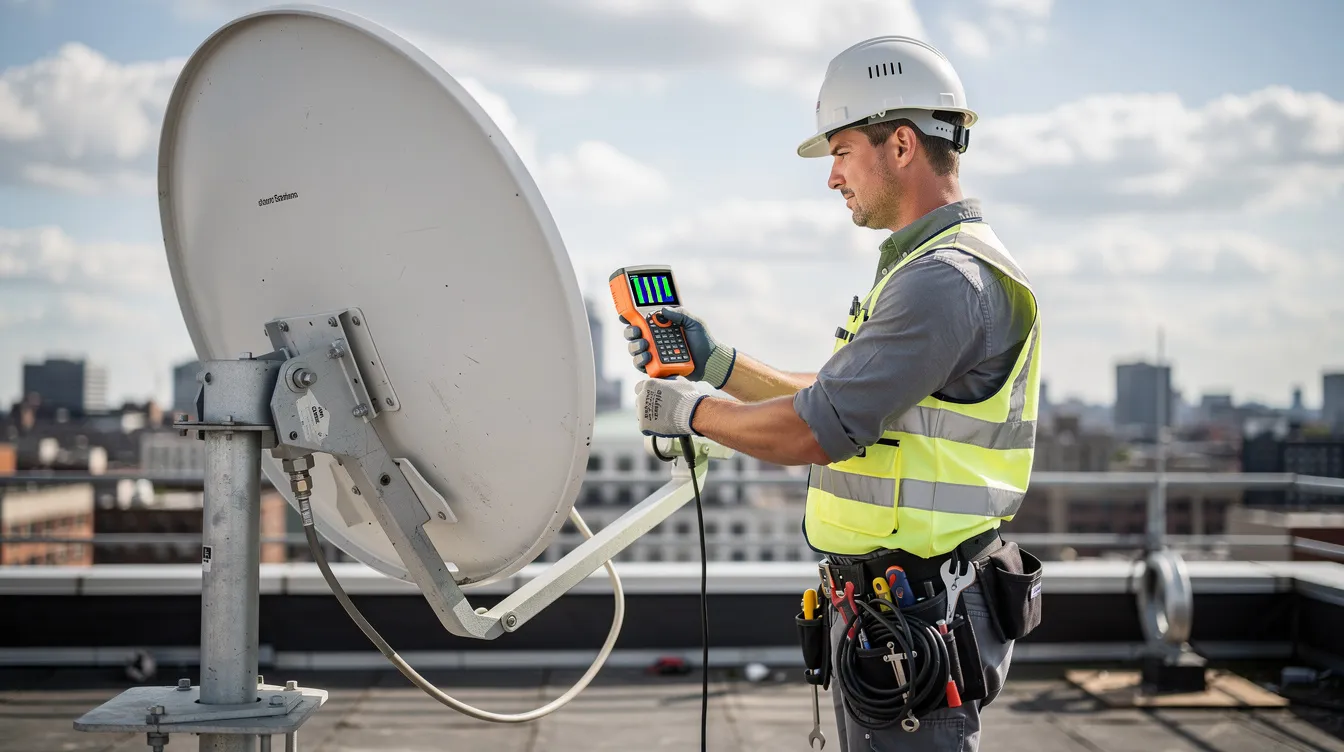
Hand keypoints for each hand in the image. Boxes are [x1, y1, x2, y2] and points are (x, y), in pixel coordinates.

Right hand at [619, 307, 736, 387]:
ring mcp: (654, 354)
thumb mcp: (693, 323)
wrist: (710, 362)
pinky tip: (648, 358)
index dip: (629, 317)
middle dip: (630, 333)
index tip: (624, 316)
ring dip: (635, 347)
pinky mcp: (656, 367)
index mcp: (660, 327)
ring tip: (645, 346)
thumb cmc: (703, 341)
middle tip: (638, 332)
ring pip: (634, 350)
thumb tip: (662, 310)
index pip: (641, 320)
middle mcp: (654, 340)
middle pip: (633, 335)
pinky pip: (642, 366)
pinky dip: (641, 362)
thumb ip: (680, 314)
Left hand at [634, 378, 706, 436]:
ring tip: (662, 418)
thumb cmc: (687, 397)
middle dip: (647, 403)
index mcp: (649, 384)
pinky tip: (661, 425)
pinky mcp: (644, 425)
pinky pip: (644, 426)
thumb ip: (669, 379)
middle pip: (640, 400)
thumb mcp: (679, 381)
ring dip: (649, 415)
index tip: (653, 395)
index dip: (648, 391)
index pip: (640, 387)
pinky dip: (651, 427)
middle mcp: (642, 397)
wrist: (692, 414)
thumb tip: (668, 380)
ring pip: (641, 414)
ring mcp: (642, 412)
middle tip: (659, 408)